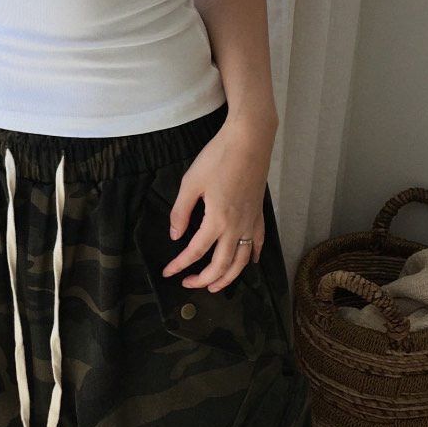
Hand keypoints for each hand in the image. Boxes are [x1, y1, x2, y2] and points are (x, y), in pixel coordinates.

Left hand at [162, 114, 275, 291]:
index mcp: (216, 221)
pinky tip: (248, 263)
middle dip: (204, 279)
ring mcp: (251, 222)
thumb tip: (176, 236)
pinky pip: (257, 243)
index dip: (180, 266)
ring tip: (215, 286)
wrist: (250, 140)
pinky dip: (252, 257)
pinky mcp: (259, 213)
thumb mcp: (191, 182)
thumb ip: (181, 212)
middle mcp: (236, 227)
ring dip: (228, 277)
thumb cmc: (218, 157)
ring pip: (241, 261)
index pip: (195, 252)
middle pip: (221, 265)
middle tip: (188, 284)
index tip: (168, 273)